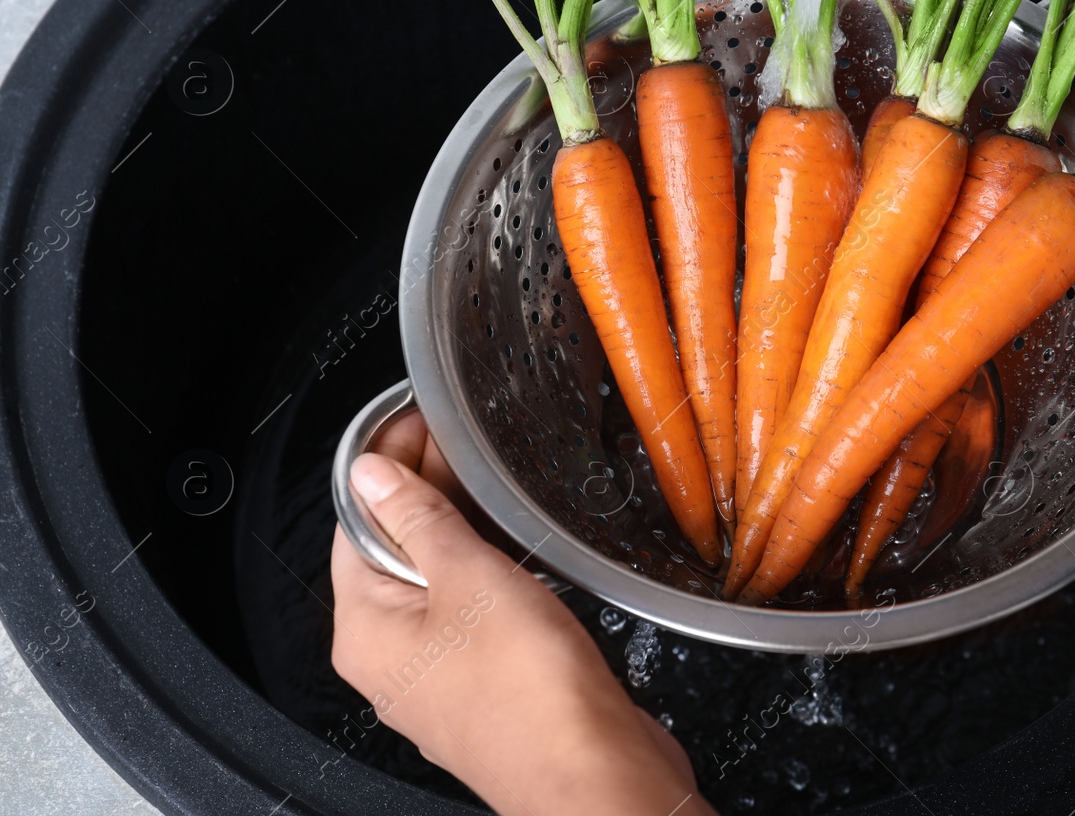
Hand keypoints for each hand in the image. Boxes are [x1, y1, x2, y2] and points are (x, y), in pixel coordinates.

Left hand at [330, 411, 713, 815]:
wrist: (592, 776)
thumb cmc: (528, 697)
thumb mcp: (469, 579)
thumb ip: (420, 519)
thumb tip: (374, 475)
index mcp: (366, 630)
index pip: (357, 522)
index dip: (389, 464)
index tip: (420, 423)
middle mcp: (392, 658)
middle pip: (394, 550)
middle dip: (429, 491)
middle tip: (464, 443)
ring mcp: (439, 675)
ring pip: (439, 580)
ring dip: (466, 529)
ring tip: (498, 485)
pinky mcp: (486, 684)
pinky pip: (475, 611)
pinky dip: (492, 571)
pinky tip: (522, 549)